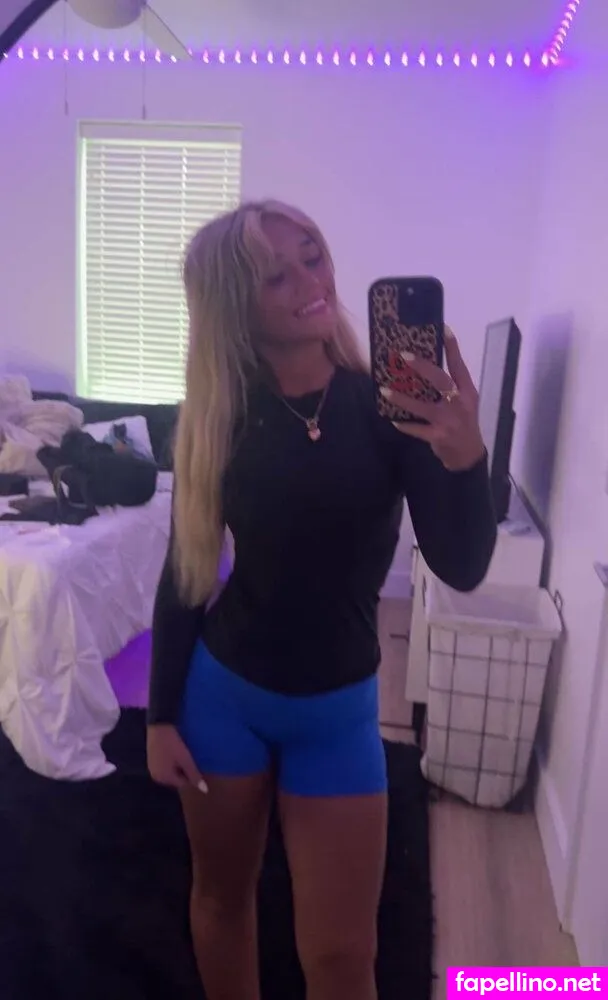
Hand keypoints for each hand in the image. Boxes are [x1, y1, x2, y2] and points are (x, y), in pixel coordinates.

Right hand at [147, 723, 207, 792]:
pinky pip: (165, 766)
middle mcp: (157, 777)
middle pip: (176, 779)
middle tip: (189, 758)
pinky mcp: (151, 761)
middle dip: (184, 771)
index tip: (195, 762)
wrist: (158, 726)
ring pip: (171, 772)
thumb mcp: (185, 759)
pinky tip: (174, 752)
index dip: (192, 774)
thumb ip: (194, 775)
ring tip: (183, 755)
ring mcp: (152, 769)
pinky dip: (171, 762)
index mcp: (165, 778)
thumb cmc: (173, 743)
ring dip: (178, 766)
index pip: (184, 783)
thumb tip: (204, 790)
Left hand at [380, 326, 485, 472]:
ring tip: (385, 390)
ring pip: (423, 406)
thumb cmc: (463, 422)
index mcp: (467, 391)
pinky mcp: (439, 436)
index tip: (443, 328)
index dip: (452, 347)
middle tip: (404, 355)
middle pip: (441, 381)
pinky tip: (393, 419)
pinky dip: (405, 424)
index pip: (459, 366)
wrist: (469, 454)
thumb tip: (423, 367)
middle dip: (422, 367)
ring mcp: (449, 421)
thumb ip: (450, 386)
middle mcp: (460, 403)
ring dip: (403, 398)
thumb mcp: (464, 401)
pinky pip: (417, 429)